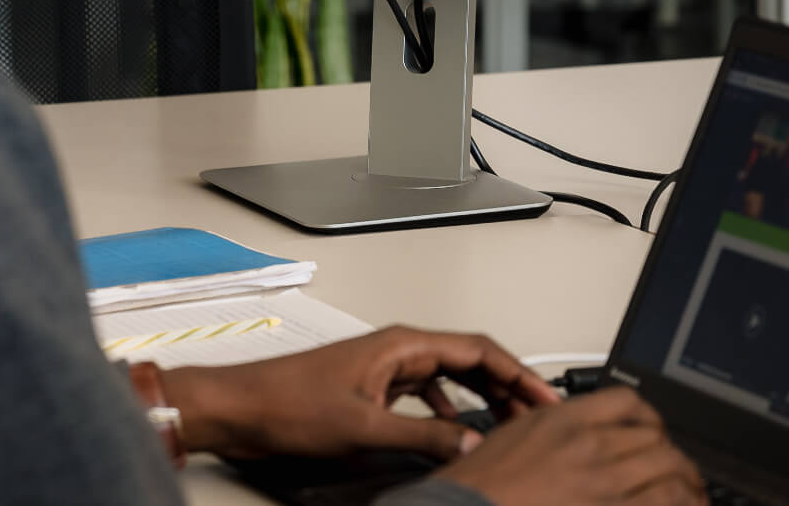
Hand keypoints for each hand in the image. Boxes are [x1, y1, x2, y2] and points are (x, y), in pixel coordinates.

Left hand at [160, 325, 558, 460]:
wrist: (243, 407)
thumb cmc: (288, 402)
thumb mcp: (364, 427)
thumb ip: (422, 438)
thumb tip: (470, 444)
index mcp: (402, 344)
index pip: (478, 348)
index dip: (518, 372)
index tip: (545, 396)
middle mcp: (397, 349)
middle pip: (470, 359)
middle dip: (507, 385)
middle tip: (537, 414)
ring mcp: (385, 367)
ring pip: (450, 376)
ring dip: (481, 397)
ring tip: (507, 423)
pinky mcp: (373, 387)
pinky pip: (426, 392)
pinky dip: (449, 409)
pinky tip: (454, 430)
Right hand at [431, 386, 705, 505]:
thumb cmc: (476, 488)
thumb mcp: (510, 438)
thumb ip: (550, 430)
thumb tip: (577, 433)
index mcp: (564, 421)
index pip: (628, 401)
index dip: (649, 417)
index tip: (652, 431)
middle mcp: (591, 448)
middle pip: (657, 438)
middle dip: (672, 455)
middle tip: (677, 470)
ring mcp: (605, 486)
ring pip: (672, 472)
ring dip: (686, 483)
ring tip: (690, 494)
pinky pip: (666, 504)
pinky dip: (682, 503)